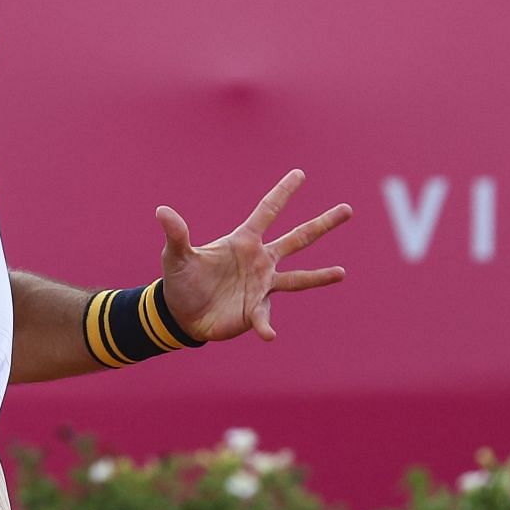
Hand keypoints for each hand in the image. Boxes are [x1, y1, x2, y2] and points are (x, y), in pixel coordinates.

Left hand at [156, 169, 349, 343]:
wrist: (180, 313)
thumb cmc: (181, 280)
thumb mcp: (176, 256)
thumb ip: (176, 234)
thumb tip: (162, 210)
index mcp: (243, 241)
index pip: (267, 211)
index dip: (282, 193)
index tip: (300, 173)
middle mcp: (260, 260)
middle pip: (297, 239)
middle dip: (322, 224)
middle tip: (348, 209)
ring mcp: (262, 286)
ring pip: (298, 278)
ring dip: (319, 277)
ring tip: (342, 273)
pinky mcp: (255, 310)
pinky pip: (264, 318)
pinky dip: (266, 326)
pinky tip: (269, 335)